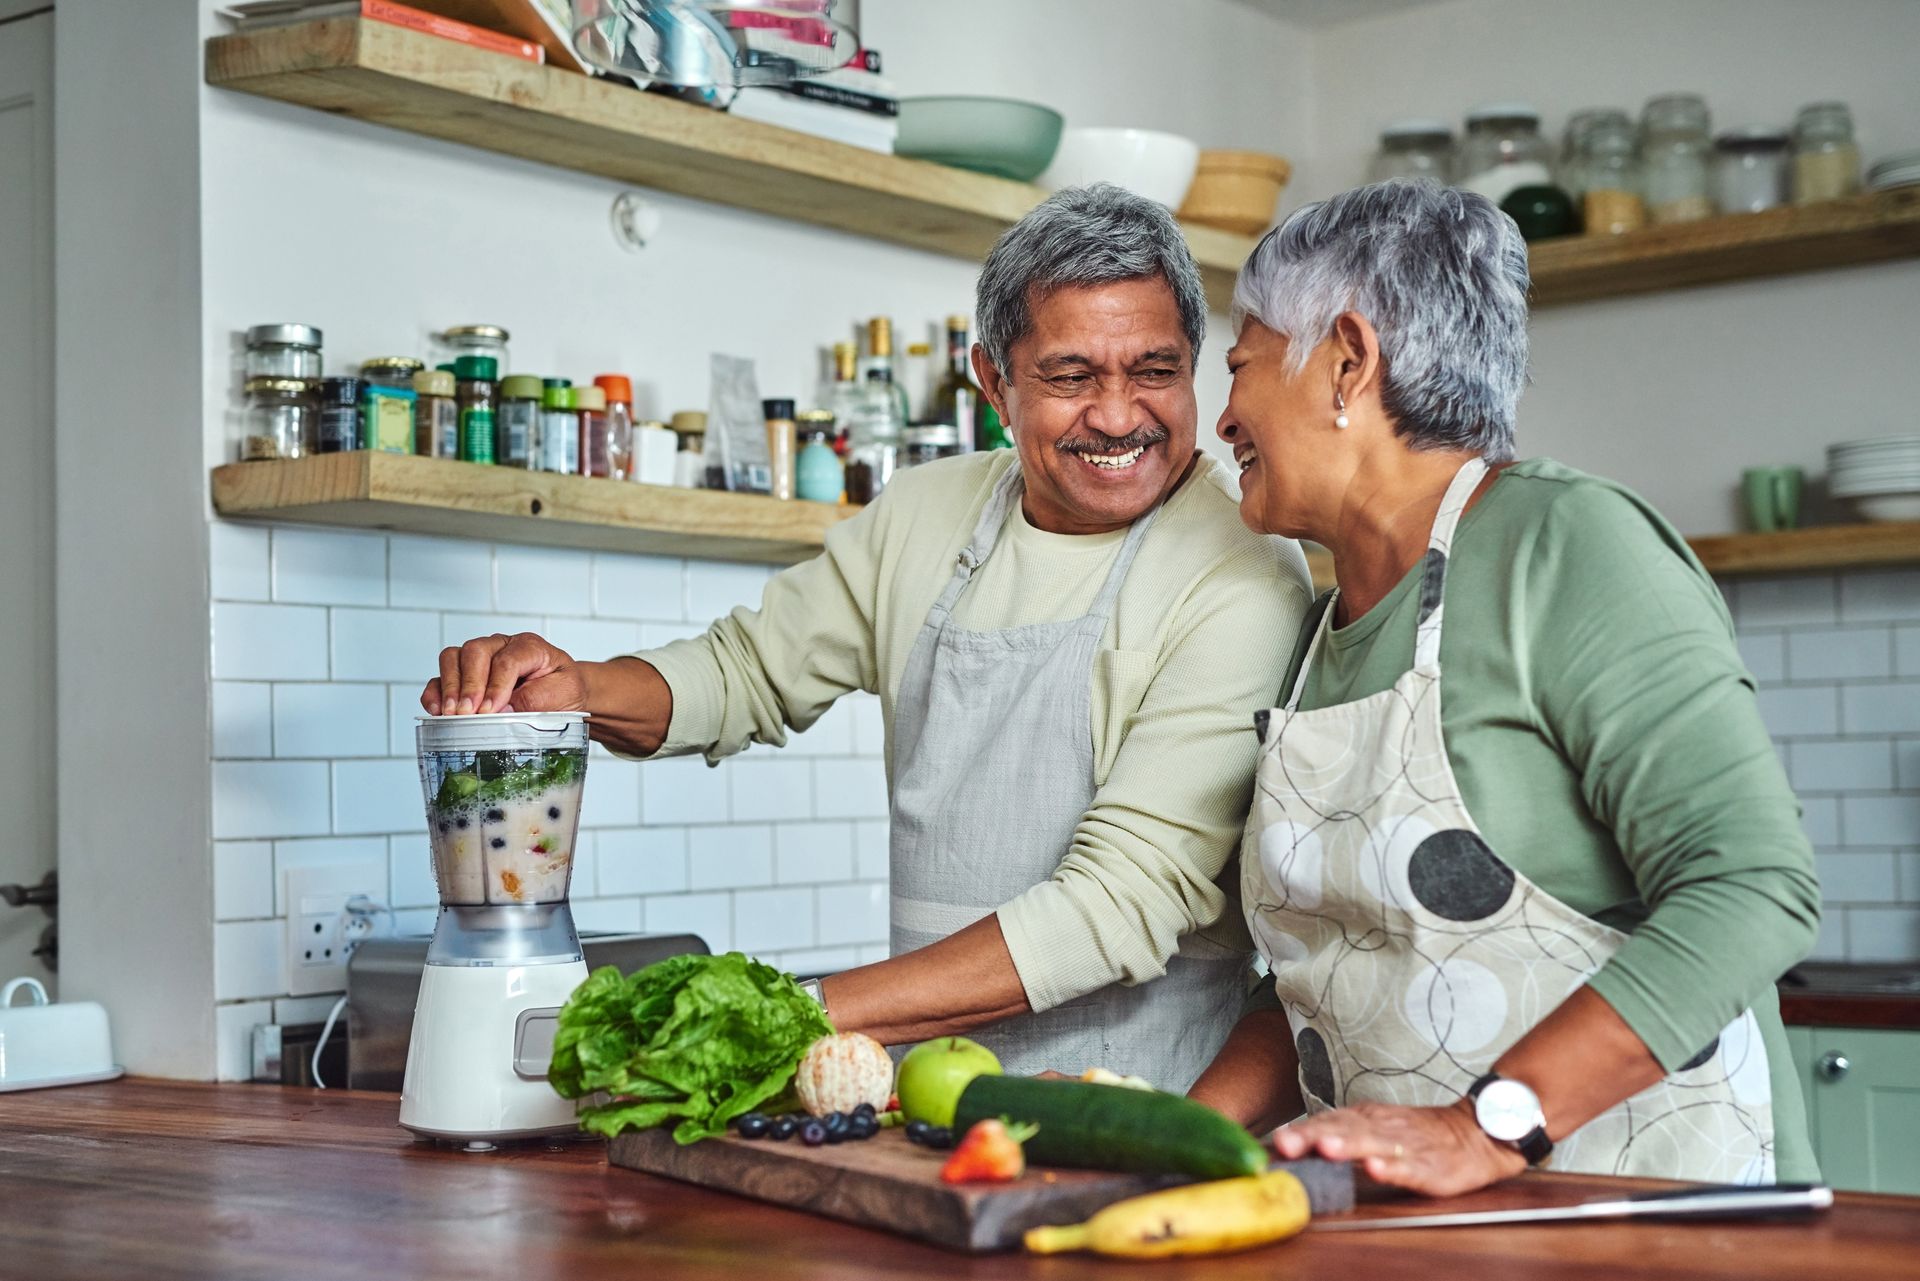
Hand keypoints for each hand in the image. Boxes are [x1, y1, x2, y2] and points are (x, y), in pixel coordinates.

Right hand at [422, 632, 586, 716]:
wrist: (563, 693)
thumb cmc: (563, 690)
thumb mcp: (563, 693)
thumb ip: (535, 698)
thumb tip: (502, 710)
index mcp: (529, 646)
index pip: (506, 660)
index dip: (496, 686)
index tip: (490, 710)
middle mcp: (501, 645)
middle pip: (475, 652)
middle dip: (469, 685)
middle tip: (468, 713)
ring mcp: (480, 658)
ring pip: (453, 658)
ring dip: (449, 687)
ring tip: (452, 714)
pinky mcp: (465, 675)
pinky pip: (441, 676)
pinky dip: (435, 693)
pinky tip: (438, 711)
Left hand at [1270, 1100, 1526, 1197]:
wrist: (1473, 1133)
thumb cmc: (1415, 1134)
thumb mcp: (1373, 1128)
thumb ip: (1337, 1133)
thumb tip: (1289, 1145)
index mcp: (1364, 1118)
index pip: (1327, 1120)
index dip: (1301, 1130)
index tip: (1275, 1140)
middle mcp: (1380, 1127)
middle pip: (1342, 1128)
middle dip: (1313, 1135)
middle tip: (1287, 1143)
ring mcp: (1405, 1145)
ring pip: (1371, 1142)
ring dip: (1347, 1145)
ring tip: (1325, 1149)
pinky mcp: (1429, 1165)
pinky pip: (1408, 1165)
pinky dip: (1392, 1167)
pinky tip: (1376, 1168)